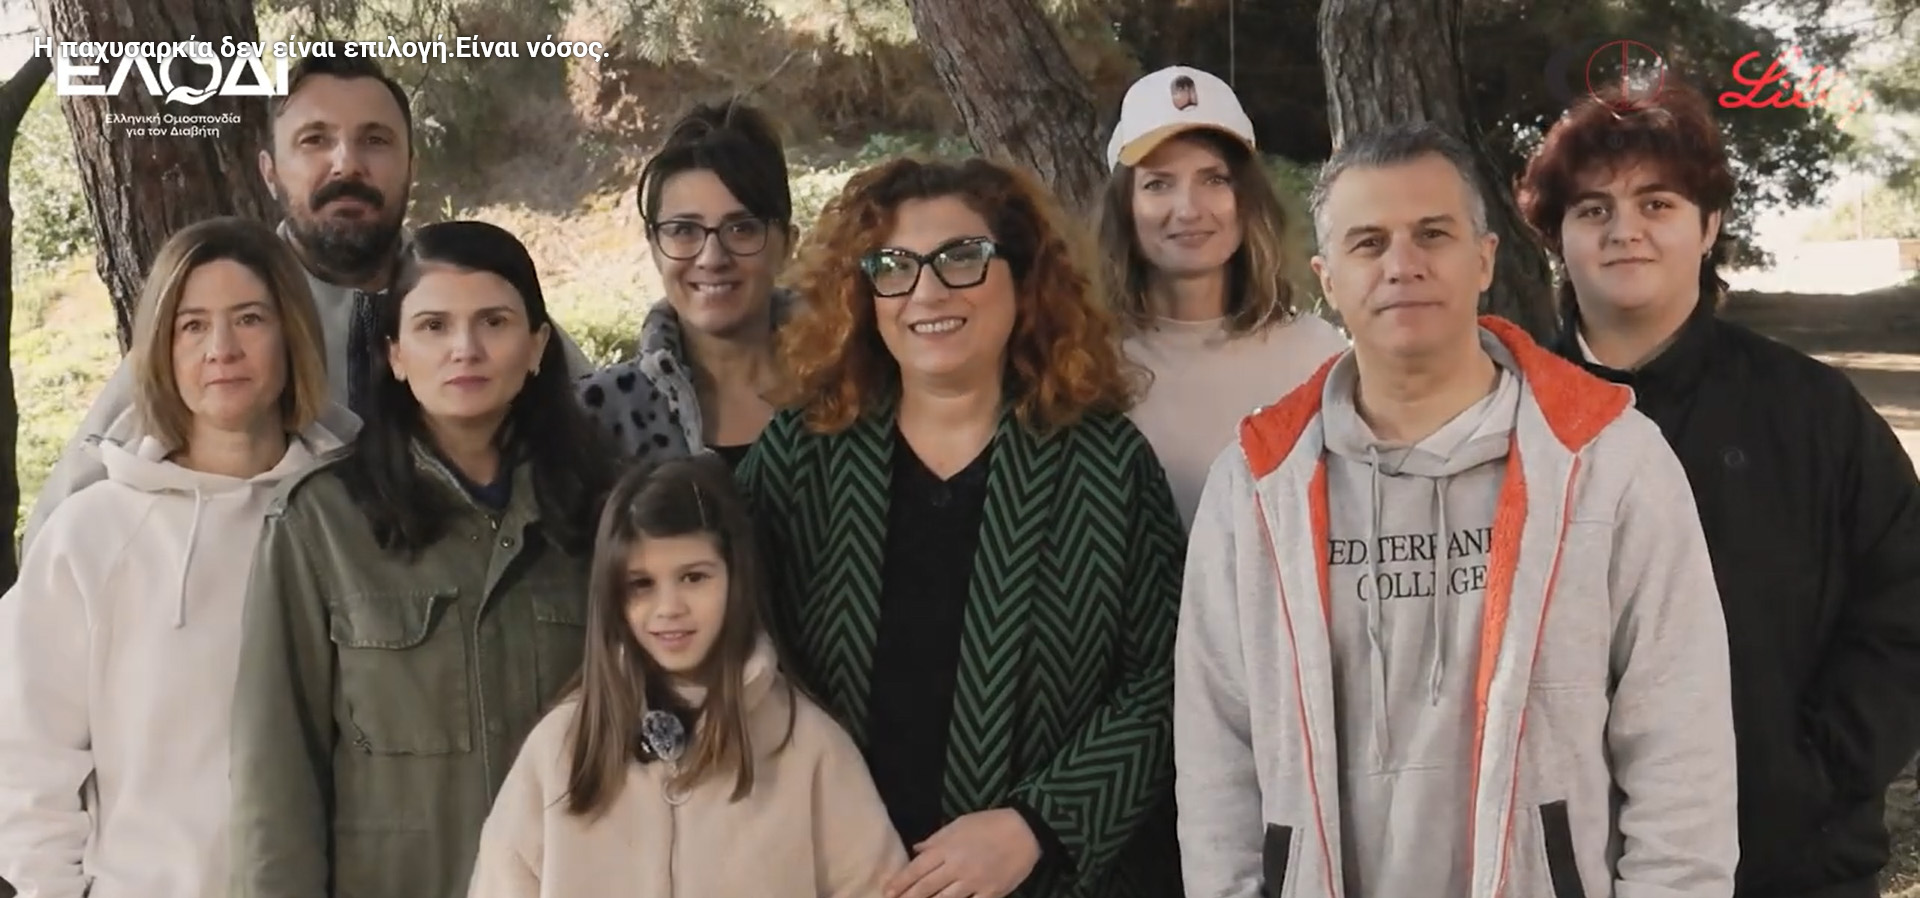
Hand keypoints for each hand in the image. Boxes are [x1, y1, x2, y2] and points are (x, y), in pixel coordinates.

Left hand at [882, 808, 1040, 897]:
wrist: (1025, 831)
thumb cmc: (990, 823)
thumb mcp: (959, 824)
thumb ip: (935, 839)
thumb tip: (915, 850)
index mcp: (947, 848)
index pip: (916, 868)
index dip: (899, 882)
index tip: (886, 892)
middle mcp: (956, 867)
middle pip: (925, 889)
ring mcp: (974, 883)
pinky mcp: (990, 894)